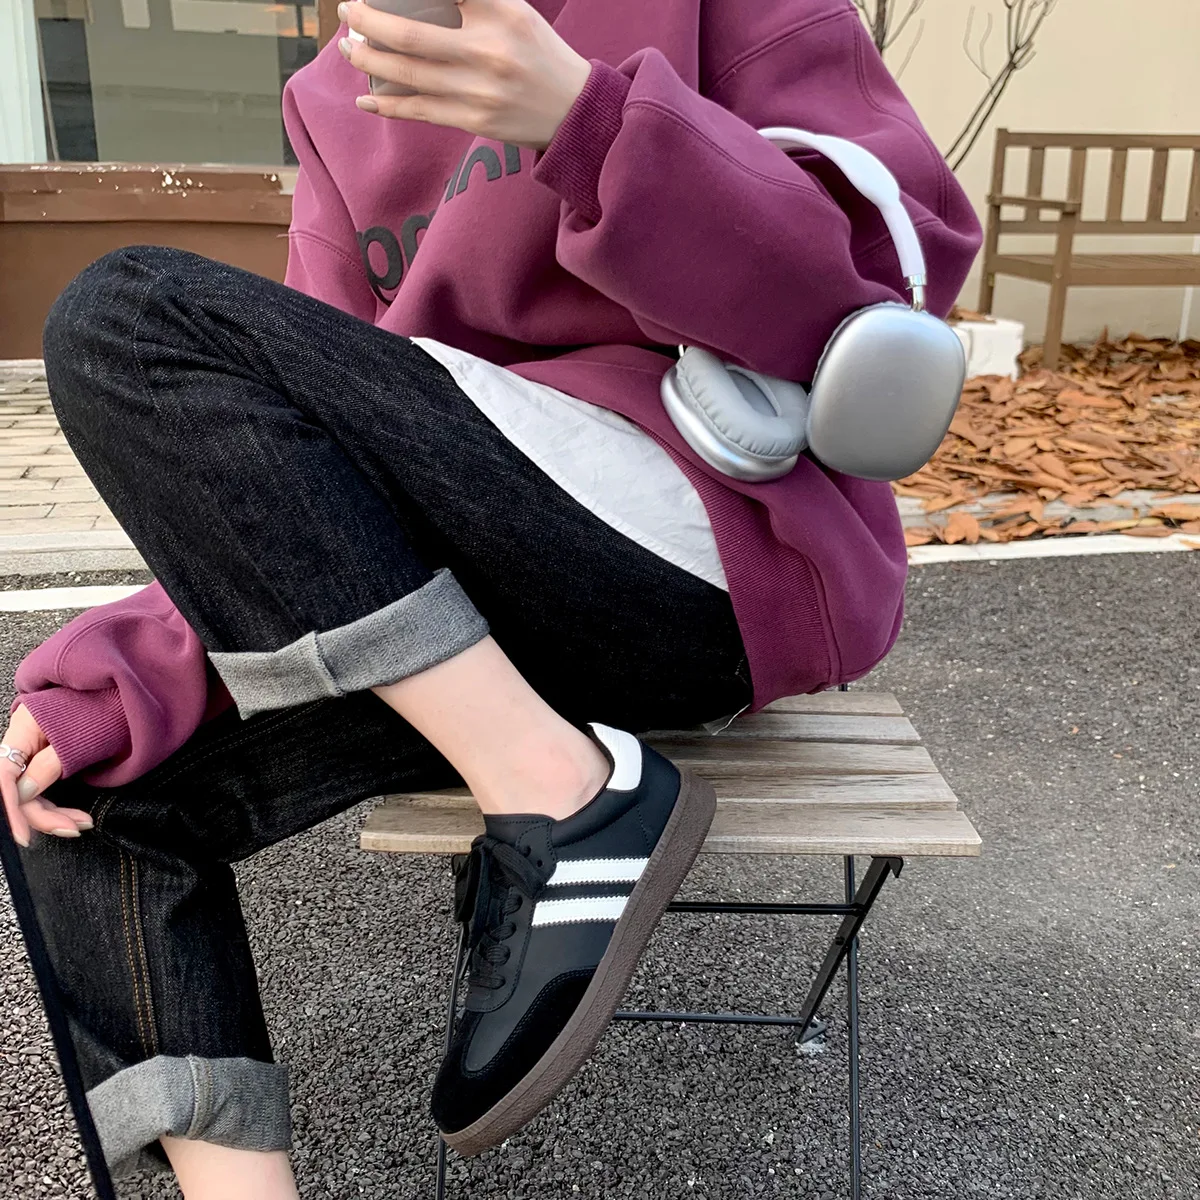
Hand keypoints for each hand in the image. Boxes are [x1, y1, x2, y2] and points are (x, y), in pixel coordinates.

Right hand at [0, 705, 89, 847]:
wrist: (121, 693)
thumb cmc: (102, 708)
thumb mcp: (76, 737)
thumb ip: (48, 765)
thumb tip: (22, 794)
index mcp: (21, 730)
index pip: (5, 777)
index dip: (13, 808)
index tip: (25, 835)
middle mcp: (22, 743)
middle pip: (19, 789)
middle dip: (44, 815)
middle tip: (73, 829)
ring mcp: (33, 753)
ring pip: (32, 794)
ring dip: (54, 814)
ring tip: (82, 824)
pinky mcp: (47, 762)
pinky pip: (44, 790)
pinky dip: (59, 806)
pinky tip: (75, 817)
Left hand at [338, 0, 592, 149]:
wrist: (574, 109)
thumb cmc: (538, 53)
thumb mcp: (515, 10)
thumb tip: (425, 2)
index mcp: (501, 12)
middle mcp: (489, 50)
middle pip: (411, 35)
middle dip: (369, 22)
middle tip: (348, 12)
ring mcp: (479, 90)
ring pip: (409, 75)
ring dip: (370, 61)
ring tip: (349, 48)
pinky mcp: (475, 120)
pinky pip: (421, 111)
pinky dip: (388, 105)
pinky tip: (365, 99)